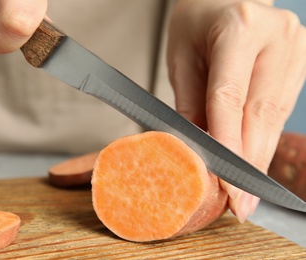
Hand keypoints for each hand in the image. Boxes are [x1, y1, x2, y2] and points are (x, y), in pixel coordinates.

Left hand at [167, 0, 305, 221]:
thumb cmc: (195, 24)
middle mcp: (276, 36)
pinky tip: (254, 162)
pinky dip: (264, 139)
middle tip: (239, 203)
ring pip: (275, 117)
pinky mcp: (301, 62)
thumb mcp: (181, 59)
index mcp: (238, 28)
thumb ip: (190, 104)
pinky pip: (280, 110)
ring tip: (246, 193)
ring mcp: (296, 48)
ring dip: (258, 157)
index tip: (226, 185)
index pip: (230, 97)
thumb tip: (198, 151)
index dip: (228, 145)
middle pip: (260, 113)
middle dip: (248, 164)